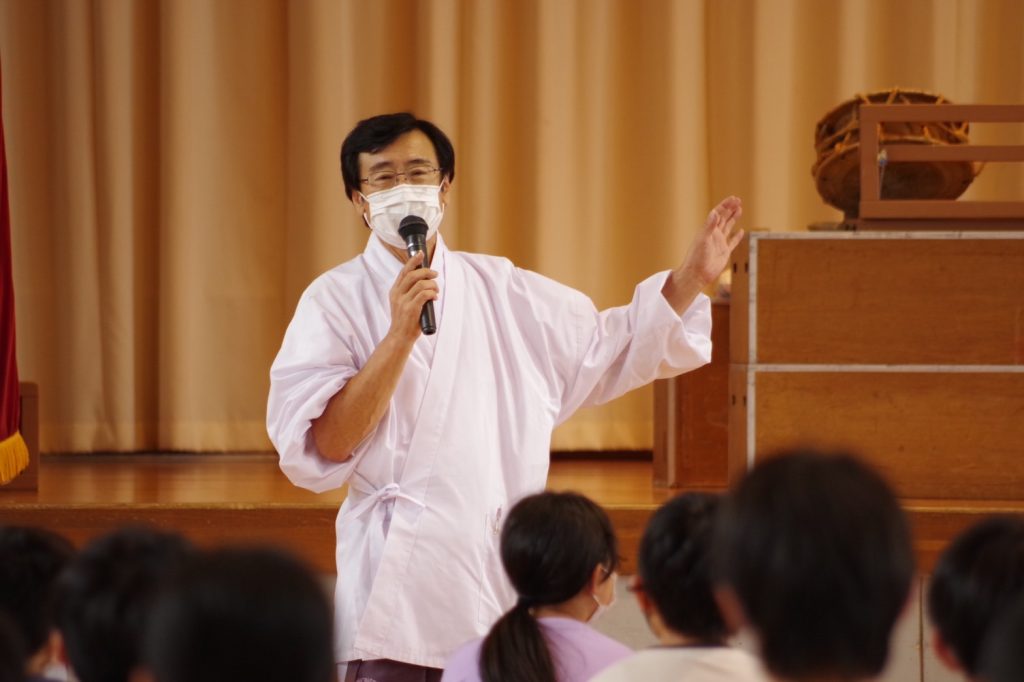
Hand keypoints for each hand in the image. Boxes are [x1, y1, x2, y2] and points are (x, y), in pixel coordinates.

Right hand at [387, 251, 437, 344]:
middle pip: (413, 274)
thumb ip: (410, 292)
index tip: (421, 254)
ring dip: (432, 285)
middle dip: (427, 272)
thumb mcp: (403, 303)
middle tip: (435, 274)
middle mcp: (397, 294)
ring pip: (421, 284)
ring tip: (436, 291)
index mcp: (395, 291)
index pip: (403, 272)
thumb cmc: (405, 320)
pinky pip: (424, 294)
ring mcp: (403, 302)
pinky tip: (434, 298)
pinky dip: (432, 293)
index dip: (413, 261)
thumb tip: (426, 280)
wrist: (399, 337)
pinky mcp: (411, 309)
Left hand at [661, 196, 743, 314]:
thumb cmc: (696, 257)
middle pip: (723, 218)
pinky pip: (732, 242)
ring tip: (739, 209)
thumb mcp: (703, 239)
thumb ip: (709, 226)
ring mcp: (719, 243)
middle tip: (738, 200)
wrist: (697, 274)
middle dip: (730, 208)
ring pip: (728, 227)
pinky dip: (737, 236)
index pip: (718, 213)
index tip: (734, 198)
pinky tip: (741, 231)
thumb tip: (715, 212)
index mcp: (708, 230)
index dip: (725, 205)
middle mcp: (713, 235)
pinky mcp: (724, 252)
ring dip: (733, 218)